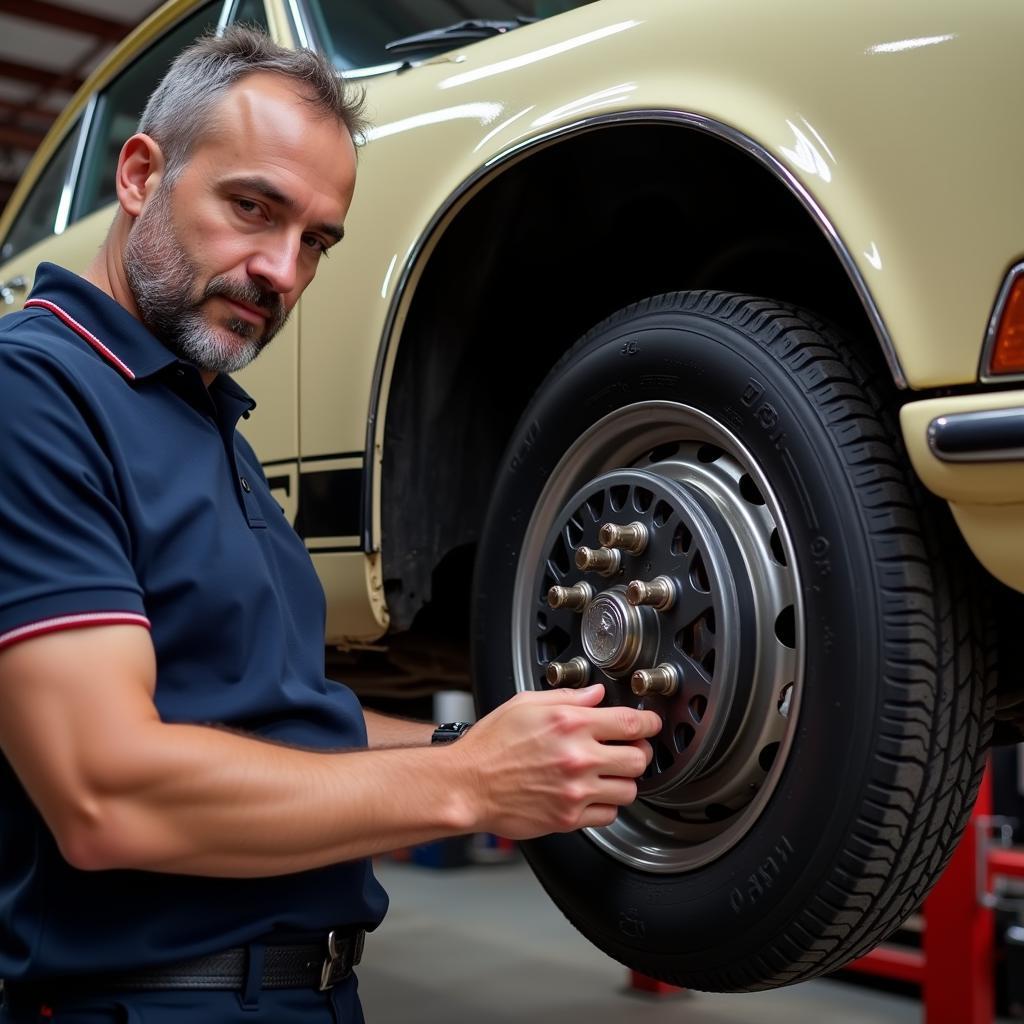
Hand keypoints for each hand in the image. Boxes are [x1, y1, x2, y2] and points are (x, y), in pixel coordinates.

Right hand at [452, 683, 661, 838]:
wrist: (468, 784)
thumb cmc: (491, 745)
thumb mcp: (526, 704)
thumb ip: (567, 697)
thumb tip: (595, 694)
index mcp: (570, 724)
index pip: (632, 723)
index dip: (649, 723)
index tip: (650, 724)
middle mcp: (577, 758)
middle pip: (638, 759)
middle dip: (638, 752)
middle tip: (629, 750)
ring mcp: (575, 791)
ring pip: (629, 790)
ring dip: (623, 781)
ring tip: (609, 774)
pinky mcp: (568, 818)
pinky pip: (609, 814)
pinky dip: (606, 805)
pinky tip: (592, 794)